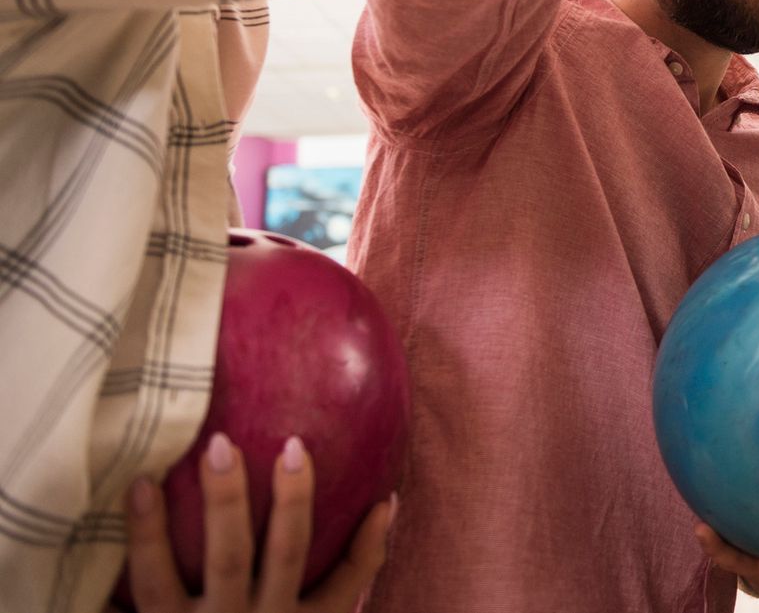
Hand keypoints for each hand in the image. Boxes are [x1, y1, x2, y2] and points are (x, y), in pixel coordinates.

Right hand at [123, 434, 395, 612]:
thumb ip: (122, 609)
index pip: (151, 578)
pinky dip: (372, 543)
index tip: (142, 480)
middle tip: (221, 444)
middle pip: (228, 557)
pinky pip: (351, 582)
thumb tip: (86, 570)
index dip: (145, 532)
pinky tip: (387, 499)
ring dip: (293, 500)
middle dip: (225, 501)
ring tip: (293, 447)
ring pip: (288, 554)